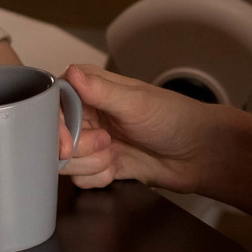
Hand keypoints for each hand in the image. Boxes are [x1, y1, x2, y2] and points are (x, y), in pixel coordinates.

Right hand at [57, 62, 228, 192]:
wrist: (198, 153)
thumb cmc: (174, 118)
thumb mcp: (136, 102)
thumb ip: (101, 91)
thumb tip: (72, 73)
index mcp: (91, 89)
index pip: (52, 104)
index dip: (54, 125)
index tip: (66, 142)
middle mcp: (87, 113)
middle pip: (54, 137)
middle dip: (77, 148)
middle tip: (106, 144)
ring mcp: (92, 141)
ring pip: (65, 161)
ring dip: (90, 164)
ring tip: (116, 154)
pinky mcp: (100, 165)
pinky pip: (81, 178)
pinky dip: (98, 177)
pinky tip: (119, 168)